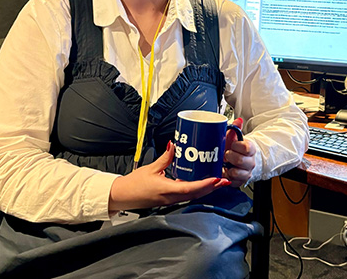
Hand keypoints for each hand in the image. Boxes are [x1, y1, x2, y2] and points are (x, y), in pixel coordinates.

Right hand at [108, 142, 229, 211]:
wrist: (122, 196)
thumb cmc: (134, 185)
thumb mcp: (151, 168)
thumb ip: (165, 157)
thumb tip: (174, 145)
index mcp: (166, 190)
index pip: (190, 188)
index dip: (205, 184)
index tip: (216, 179)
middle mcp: (171, 198)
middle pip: (196, 194)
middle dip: (212, 187)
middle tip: (224, 179)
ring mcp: (171, 201)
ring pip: (193, 196)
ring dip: (206, 190)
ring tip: (216, 181)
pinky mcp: (169, 200)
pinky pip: (186, 196)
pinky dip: (196, 190)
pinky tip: (201, 184)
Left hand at [223, 128, 256, 187]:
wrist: (239, 159)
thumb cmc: (236, 148)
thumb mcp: (235, 137)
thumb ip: (236, 128)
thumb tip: (238, 120)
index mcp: (251, 149)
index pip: (247, 148)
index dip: (237, 145)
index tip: (232, 144)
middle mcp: (250, 162)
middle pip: (241, 160)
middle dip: (230, 156)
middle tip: (226, 153)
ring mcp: (246, 173)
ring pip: (236, 173)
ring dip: (227, 168)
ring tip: (224, 163)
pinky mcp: (240, 182)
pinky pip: (232, 182)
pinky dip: (225, 177)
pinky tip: (223, 171)